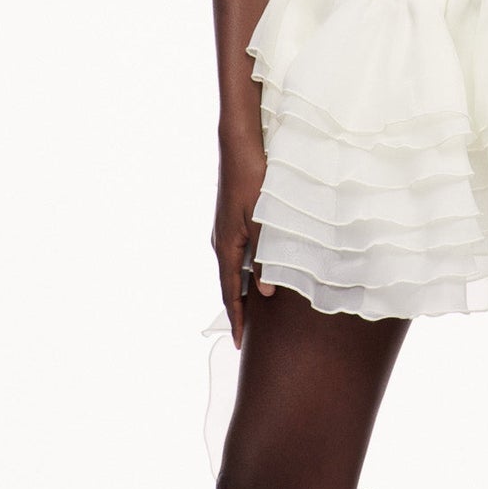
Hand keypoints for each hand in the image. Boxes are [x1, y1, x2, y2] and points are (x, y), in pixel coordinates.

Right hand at [211, 128, 271, 348]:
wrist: (238, 145)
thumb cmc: (252, 178)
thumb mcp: (263, 219)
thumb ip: (265, 257)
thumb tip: (266, 292)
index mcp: (226, 245)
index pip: (229, 292)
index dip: (236, 318)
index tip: (239, 343)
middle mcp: (221, 241)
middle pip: (228, 284)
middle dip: (237, 309)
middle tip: (247, 334)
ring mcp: (224, 229)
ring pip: (233, 268)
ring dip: (241, 290)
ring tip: (253, 311)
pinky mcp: (231, 219)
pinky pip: (237, 253)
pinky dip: (244, 271)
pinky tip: (255, 272)